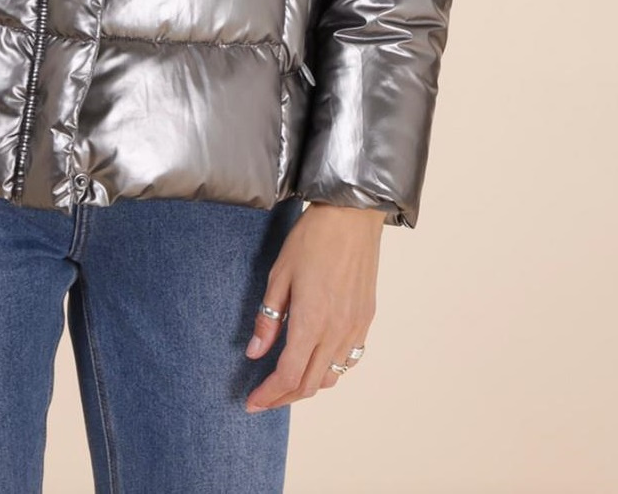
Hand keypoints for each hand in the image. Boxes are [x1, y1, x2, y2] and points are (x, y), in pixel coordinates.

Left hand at [243, 202, 384, 411]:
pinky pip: (349, 359)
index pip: (288, 375)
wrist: (352, 215)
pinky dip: (331, 370)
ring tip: (287, 382)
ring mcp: (355, 327)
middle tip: (263, 398)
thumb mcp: (279, 275)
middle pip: (310, 384)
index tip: (252, 402)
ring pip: (332, 377)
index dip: (268, 395)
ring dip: (308, 386)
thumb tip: (255, 352)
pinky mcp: (366, 319)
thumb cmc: (313, 238)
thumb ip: (267, 319)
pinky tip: (316, 360)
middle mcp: (337, 331)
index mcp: (311, 322)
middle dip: (284, 397)